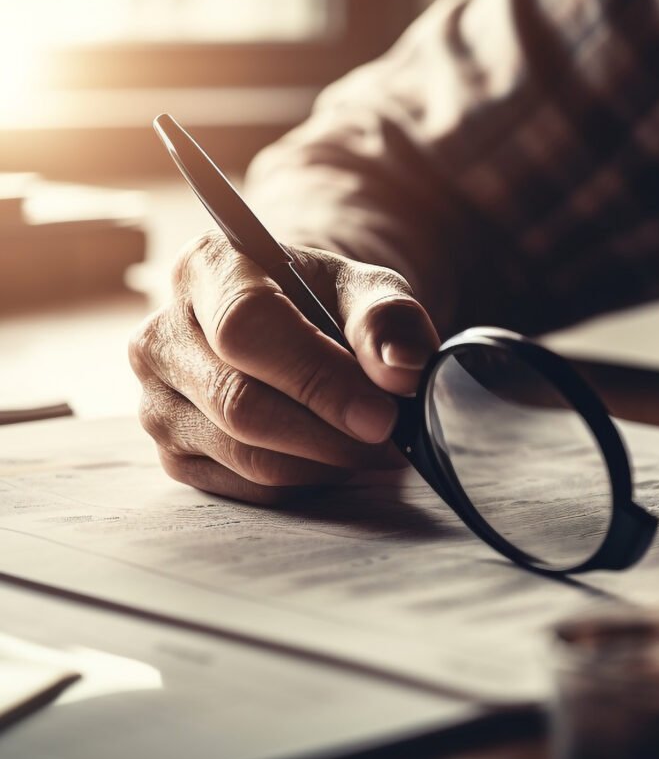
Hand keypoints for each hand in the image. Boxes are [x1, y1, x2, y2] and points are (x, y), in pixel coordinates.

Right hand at [129, 232, 439, 503]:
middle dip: (329, 433)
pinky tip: (330, 457)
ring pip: (245, 455)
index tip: (380, 413)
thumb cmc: (326, 304)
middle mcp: (162, 335)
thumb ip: (388, 318)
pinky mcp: (173, 454)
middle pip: (240, 403)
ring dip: (323, 461)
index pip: (245, 327)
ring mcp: (156, 401)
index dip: (317, 378)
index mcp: (205, 269)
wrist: (293, 330)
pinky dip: (303, 481)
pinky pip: (245, 489)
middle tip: (387, 438)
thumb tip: (403, 368)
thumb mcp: (366, 290)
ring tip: (369, 444)